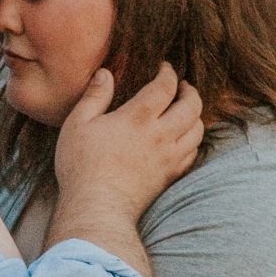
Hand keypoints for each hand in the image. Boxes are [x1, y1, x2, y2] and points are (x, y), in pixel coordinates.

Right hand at [52, 65, 202, 221]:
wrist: (97, 208)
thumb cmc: (82, 166)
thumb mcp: (77, 124)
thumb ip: (94, 96)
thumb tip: (105, 73)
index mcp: (138, 118)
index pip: (165, 86)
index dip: (169, 72)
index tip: (165, 67)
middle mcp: (160, 135)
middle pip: (192, 105)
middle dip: (190, 91)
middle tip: (183, 86)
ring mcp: (169, 158)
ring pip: (198, 130)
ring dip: (196, 115)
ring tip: (186, 110)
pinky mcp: (170, 176)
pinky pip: (193, 154)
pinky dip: (193, 141)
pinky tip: (183, 139)